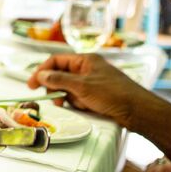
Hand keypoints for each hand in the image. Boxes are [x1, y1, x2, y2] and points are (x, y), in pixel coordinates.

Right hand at [26, 53, 155, 127]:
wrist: (139, 111)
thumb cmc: (113, 94)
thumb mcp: (81, 86)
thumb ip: (58, 80)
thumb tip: (39, 75)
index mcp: (85, 60)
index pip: (56, 61)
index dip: (42, 71)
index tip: (31, 85)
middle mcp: (88, 68)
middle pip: (61, 75)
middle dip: (57, 87)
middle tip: (53, 98)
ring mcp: (93, 82)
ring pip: (70, 88)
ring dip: (69, 97)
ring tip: (75, 104)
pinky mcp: (98, 94)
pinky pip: (80, 97)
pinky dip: (79, 103)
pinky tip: (87, 108)